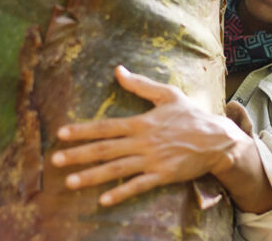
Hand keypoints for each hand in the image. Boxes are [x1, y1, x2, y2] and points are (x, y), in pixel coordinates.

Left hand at [51, 66, 246, 206]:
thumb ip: (141, 84)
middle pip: (105, 149)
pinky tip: (104, 200)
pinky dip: (121, 193)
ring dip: (92, 176)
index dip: (82, 130)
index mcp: (142, 122)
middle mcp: (143, 142)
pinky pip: (138, 186)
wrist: (216, 138)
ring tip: (70, 182)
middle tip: (55, 160)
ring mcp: (152, 160)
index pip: (106, 126)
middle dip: (78, 154)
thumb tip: (118, 70)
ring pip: (116, 169)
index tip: (62, 133)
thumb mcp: (168, 94)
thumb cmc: (191, 114)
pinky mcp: (163, 175)